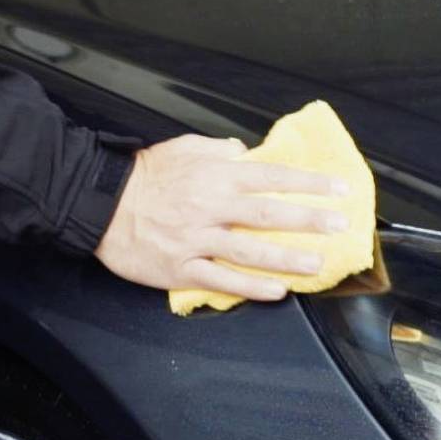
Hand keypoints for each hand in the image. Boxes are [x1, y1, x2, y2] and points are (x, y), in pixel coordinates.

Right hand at [95, 134, 349, 300]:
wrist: (100, 203)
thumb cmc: (144, 175)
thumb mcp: (183, 148)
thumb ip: (219, 150)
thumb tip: (245, 152)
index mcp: (215, 175)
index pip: (272, 177)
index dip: (309, 184)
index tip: (338, 190)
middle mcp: (211, 207)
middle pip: (269, 214)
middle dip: (309, 220)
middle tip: (340, 227)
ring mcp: (197, 240)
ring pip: (250, 251)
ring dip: (287, 259)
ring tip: (316, 264)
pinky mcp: (181, 267)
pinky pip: (222, 279)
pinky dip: (251, 287)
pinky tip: (276, 291)